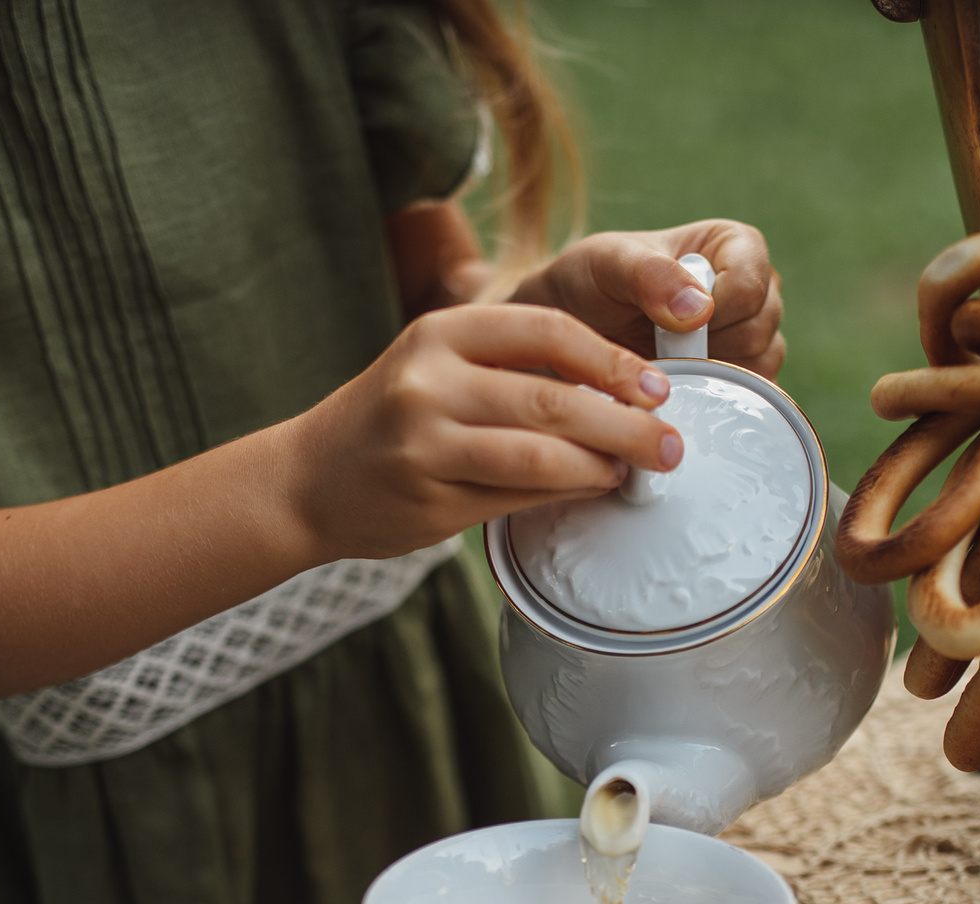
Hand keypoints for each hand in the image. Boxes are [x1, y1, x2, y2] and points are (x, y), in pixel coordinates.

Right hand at [281, 302, 681, 561]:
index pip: (547, 330)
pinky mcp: (429, 499)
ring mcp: (425, 444)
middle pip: (552, 398)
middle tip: (671, 444)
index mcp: (440, 332)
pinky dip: (565, 494)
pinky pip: (517, 498)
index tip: (657, 386)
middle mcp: (428, 381)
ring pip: (539, 456)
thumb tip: (622, 391)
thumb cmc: (392, 418)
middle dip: (626, 424)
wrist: (308, 479)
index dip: (612, 360)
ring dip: (602, 466)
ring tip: (637, 472)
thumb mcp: (438, 364)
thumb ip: (514, 367)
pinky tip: (591, 489)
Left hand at [508, 221, 784, 377]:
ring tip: (663, 359)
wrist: (574, 328)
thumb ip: (652, 276)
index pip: (752, 284)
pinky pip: (748, 397)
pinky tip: (675, 383)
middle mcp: (752, 288)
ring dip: (707, 373)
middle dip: (706, 344)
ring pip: (758, 367)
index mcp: (734, 245)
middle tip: (659, 340)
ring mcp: (750, 336)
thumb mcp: (609, 263)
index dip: (716, 308)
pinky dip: (711, 397)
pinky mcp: (740, 376)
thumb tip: (702, 310)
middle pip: (759, 329)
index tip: (671, 319)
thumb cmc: (592, 282)